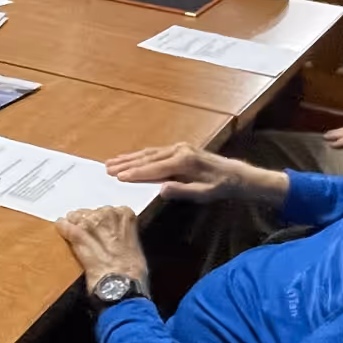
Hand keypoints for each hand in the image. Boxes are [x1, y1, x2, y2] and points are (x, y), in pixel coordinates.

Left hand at [56, 205, 149, 289]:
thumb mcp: (134, 248)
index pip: (107, 210)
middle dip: (87, 224)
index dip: (100, 222)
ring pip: (75, 217)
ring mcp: (91, 223)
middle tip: (89, 240)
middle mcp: (108, 214)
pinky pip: (64, 225)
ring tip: (78, 242)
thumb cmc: (131, 270)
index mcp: (124, 215)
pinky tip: (61, 232)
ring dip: (74, 227)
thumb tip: (114, 239)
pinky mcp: (77, 235)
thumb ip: (122, 236)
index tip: (99, 231)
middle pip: (90, 212)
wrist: (121, 285)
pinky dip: (62, 229)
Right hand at [104, 142, 287, 203]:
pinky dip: (141, 155)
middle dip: (126, 163)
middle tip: (107, 168)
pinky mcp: (180, 148)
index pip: (154, 168)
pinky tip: (132, 158)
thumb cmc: (219, 187)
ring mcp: (179, 147)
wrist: (235, 174)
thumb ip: (182, 191)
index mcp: (184, 162)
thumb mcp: (203, 194)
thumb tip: (161, 189)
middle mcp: (179, 150)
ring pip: (149, 152)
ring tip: (112, 162)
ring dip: (130, 157)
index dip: (135, 173)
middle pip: (147, 157)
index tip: (118, 177)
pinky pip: (156, 151)